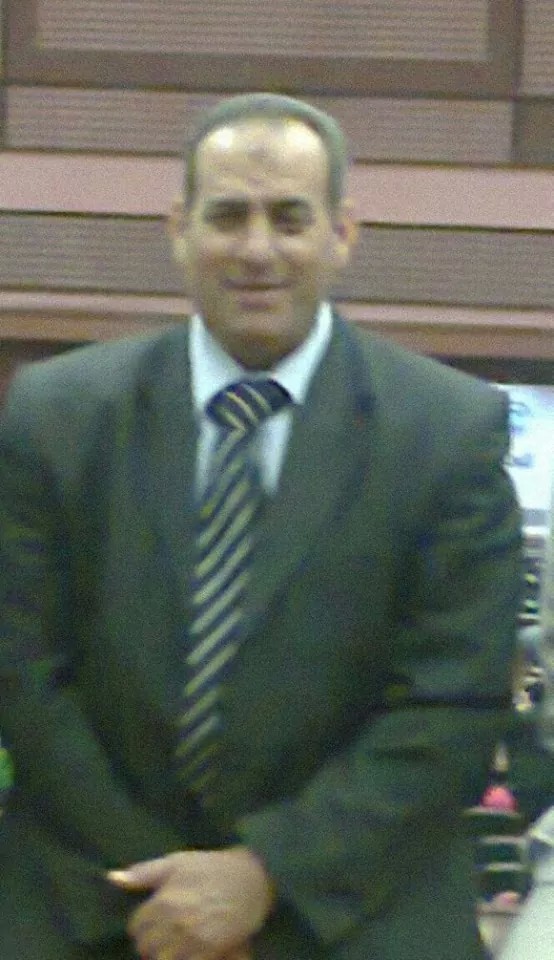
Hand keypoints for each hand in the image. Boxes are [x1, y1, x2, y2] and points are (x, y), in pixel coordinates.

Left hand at [107, 847, 273, 959]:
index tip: (150, 921)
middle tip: (162, 934)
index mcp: (164, 902)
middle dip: (150, 942)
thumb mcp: (177, 862)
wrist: (251, 879)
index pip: (136, 928)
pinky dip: (182, 959)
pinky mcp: (210, 953)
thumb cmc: (211, 868)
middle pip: (146, 949)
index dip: (141, 925)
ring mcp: (193, 942)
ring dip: (164, 954)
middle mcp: (175, 925)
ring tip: (173, 944)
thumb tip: (111, 878)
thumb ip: (143, 873)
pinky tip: (187, 951)